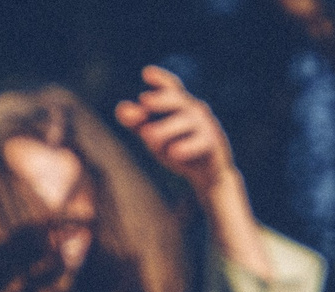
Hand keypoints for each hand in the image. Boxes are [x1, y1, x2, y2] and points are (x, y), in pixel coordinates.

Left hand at [115, 66, 238, 200]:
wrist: (210, 175)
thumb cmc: (181, 150)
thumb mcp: (156, 138)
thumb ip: (138, 123)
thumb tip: (121, 109)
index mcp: (181, 105)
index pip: (171, 87)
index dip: (160, 79)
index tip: (146, 73)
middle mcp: (195, 110)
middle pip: (178, 100)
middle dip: (161, 99)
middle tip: (145, 101)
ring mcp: (207, 126)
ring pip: (187, 121)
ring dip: (166, 128)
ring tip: (147, 137)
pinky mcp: (214, 144)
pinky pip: (201, 142)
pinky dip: (187, 146)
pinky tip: (174, 153)